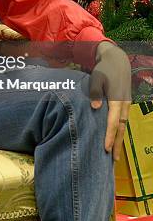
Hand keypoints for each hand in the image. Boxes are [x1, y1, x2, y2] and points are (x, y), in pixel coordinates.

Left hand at [90, 41, 130, 160]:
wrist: (117, 60)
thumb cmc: (104, 69)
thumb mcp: (96, 77)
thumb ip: (95, 92)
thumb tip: (95, 108)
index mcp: (116, 100)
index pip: (112, 122)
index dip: (109, 136)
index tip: (105, 148)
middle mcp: (123, 104)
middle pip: (120, 128)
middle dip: (117, 143)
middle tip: (113, 160)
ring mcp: (125, 104)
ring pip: (123, 125)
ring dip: (119, 139)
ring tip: (115, 155)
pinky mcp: (124, 103)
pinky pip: (122, 120)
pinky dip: (119, 131)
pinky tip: (116, 138)